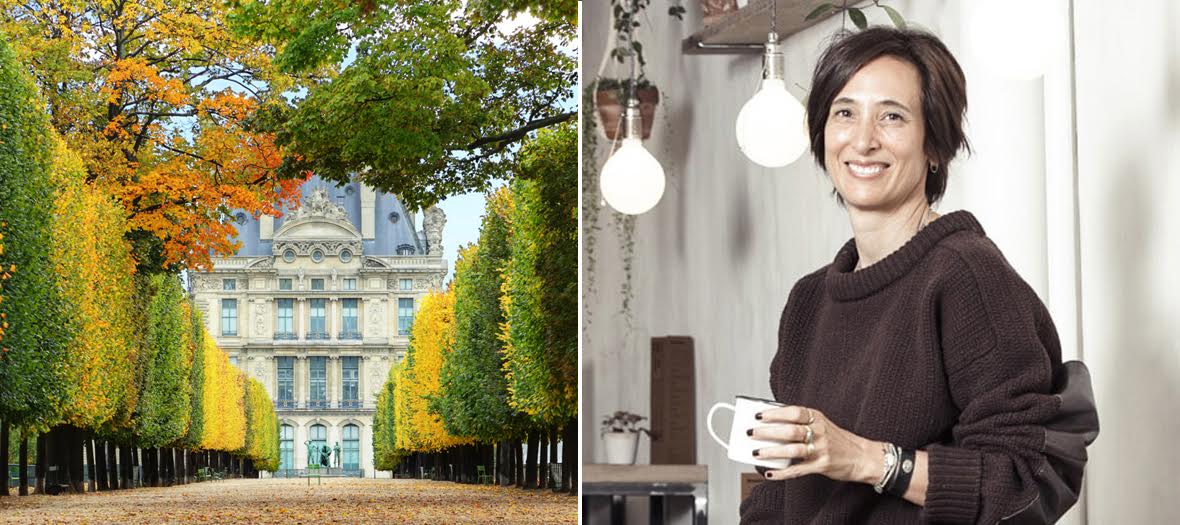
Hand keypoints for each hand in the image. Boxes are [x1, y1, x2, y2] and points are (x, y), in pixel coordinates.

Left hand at [749, 405, 876, 483]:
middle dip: (768, 432)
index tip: (758, 415)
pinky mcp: (821, 465)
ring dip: (772, 452)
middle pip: (790, 430)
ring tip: (756, 453)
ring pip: (792, 450)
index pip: (793, 412)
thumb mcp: (821, 424)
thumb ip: (800, 424)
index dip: (774, 413)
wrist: (862, 456)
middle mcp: (819, 432)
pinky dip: (782, 473)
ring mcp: (821, 449)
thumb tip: (770, 426)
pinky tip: (770, 474)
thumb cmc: (837, 440)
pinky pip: (798, 470)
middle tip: (751, 433)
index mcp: (817, 418)